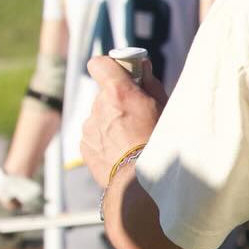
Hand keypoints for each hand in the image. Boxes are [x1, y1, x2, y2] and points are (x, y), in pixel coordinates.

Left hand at [80, 54, 166, 188]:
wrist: (142, 184)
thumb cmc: (160, 144)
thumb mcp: (164, 109)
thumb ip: (150, 84)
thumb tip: (142, 66)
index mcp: (118, 93)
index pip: (100, 64)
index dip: (109, 68)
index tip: (121, 75)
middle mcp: (99, 107)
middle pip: (105, 95)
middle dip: (117, 101)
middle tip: (136, 117)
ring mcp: (89, 127)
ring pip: (99, 116)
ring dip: (111, 123)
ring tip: (130, 141)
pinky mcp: (84, 146)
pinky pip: (94, 135)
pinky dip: (105, 140)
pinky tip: (121, 153)